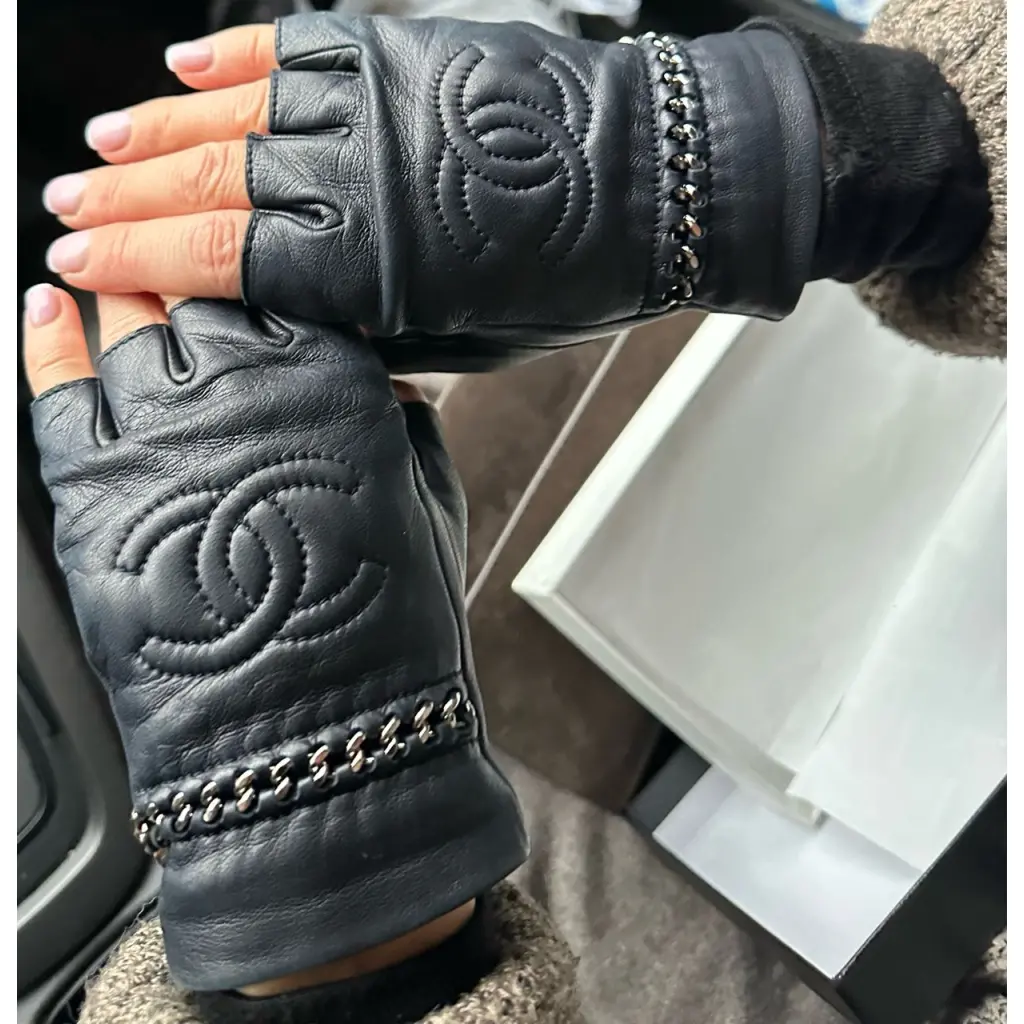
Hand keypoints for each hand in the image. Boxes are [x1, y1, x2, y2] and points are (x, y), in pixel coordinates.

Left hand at [24, 282, 526, 990]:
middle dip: (185, 271)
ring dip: (118, 292)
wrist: (317, 728)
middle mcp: (242, 385)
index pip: (281, 283)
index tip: (250, 264)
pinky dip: (46, 341)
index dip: (261, 272)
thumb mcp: (428, 501)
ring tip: (110, 278)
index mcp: (334, 378)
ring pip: (121, 320)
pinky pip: (54, 387)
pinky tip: (48, 313)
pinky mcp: (91, 486)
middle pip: (194, 286)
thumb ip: (405, 424)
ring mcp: (159, 430)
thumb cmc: (384, 624)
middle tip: (176, 265)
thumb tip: (387, 386)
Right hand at [43, 16, 709, 366]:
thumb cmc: (572, 282)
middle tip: (63, 211)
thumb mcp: (468, 342)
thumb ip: (371, 325)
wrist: (658, 188)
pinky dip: (238, 57)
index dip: (138, 262)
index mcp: (375, 267)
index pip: (222, 258)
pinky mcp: (408, 55)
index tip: (78, 266)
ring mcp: (380, 106)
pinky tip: (189, 69)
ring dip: (158, 130)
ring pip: (239, 113)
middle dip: (123, 201)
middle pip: (210, 183)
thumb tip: (297, 312)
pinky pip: (302, 48)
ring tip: (101, 147)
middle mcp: (362, 178)